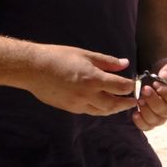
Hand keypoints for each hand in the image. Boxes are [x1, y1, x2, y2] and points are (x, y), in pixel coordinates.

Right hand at [22, 44, 137, 114]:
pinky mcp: (69, 108)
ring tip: (119, 104)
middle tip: (132, 101)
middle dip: (125, 103)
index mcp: (94, 79)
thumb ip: (107, 62)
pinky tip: (101, 104)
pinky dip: (99, 109)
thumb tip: (125, 64)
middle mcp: (88, 94)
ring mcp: (78, 104)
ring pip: (102, 111)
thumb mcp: (85, 55)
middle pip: (114, 104)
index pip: (120, 87)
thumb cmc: (58, 57)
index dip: (130, 86)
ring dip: (113, 109)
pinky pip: (89, 111)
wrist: (33, 69)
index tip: (132, 83)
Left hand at [133, 58, 166, 131]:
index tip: (156, 84)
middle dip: (154, 101)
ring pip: (157, 121)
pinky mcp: (153, 119)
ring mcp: (165, 115)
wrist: (159, 75)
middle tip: (144, 89)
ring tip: (139, 99)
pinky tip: (135, 114)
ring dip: (146, 111)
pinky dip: (141, 123)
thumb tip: (164, 77)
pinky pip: (148, 126)